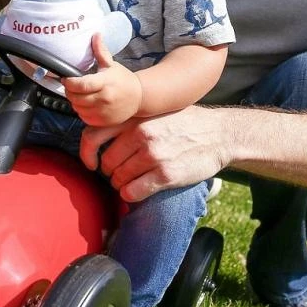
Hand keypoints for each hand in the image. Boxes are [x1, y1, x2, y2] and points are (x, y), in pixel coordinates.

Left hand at [62, 34, 141, 125]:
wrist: (139, 97)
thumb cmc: (123, 80)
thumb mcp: (112, 64)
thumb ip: (100, 51)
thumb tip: (95, 35)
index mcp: (105, 82)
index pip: (81, 85)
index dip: (70, 83)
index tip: (66, 79)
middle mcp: (104, 98)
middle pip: (76, 97)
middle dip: (70, 91)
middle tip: (71, 86)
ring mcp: (103, 112)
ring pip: (78, 108)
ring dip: (74, 101)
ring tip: (79, 94)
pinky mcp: (103, 121)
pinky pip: (84, 117)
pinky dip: (81, 111)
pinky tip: (86, 104)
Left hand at [78, 106, 227, 201]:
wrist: (219, 134)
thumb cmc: (186, 123)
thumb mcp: (156, 112)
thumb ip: (130, 121)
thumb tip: (102, 136)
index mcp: (135, 118)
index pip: (93, 135)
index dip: (87, 153)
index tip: (92, 163)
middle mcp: (141, 134)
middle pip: (107, 163)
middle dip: (112, 172)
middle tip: (123, 172)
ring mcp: (153, 155)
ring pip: (118, 180)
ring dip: (123, 184)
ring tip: (135, 180)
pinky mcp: (165, 175)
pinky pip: (132, 193)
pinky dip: (131, 195)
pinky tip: (139, 190)